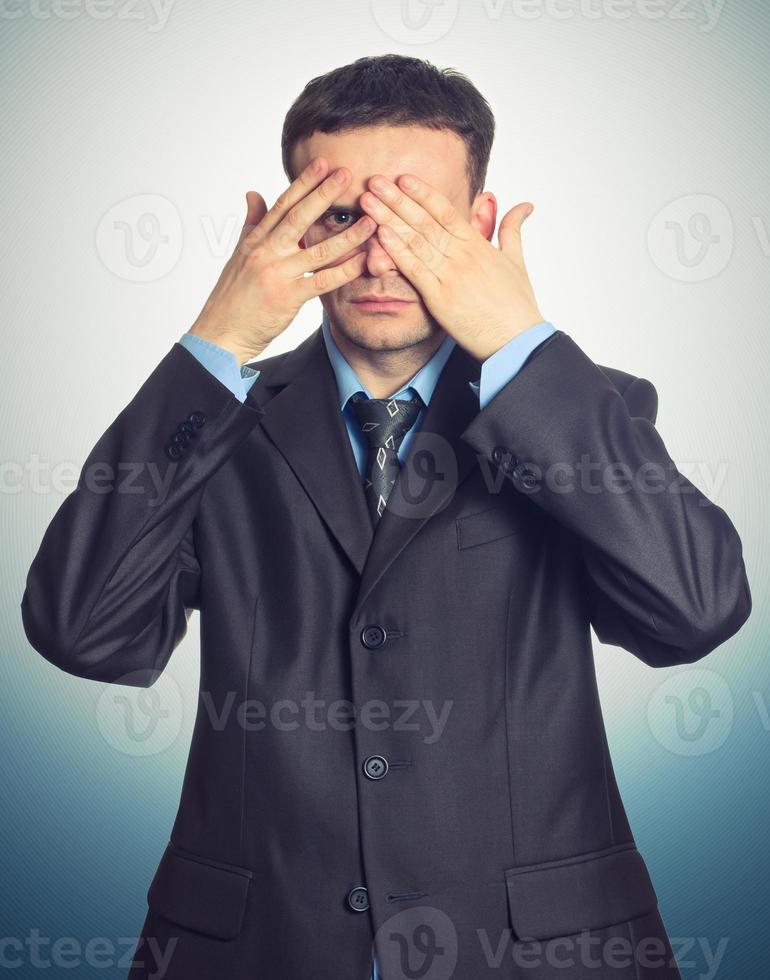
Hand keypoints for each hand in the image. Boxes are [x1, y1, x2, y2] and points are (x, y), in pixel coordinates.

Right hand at [188, 158, 375, 364]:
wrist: (222, 331)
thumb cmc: (233, 296)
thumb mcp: (239, 255)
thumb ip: (253, 223)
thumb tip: (254, 193)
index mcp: (256, 240)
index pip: (282, 205)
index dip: (303, 183)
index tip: (321, 163)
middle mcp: (266, 252)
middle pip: (299, 217)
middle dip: (324, 194)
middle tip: (346, 174)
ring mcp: (277, 274)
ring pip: (317, 250)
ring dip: (346, 235)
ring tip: (370, 220)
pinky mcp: (288, 298)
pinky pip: (322, 281)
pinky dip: (345, 271)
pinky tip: (363, 261)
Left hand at [360, 174, 543, 361]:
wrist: (516, 338)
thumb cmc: (517, 304)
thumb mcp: (517, 261)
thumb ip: (512, 230)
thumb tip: (524, 205)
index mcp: (478, 244)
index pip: (446, 212)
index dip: (423, 193)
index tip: (403, 178)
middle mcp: (462, 255)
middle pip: (424, 221)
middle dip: (397, 199)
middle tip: (374, 180)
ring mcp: (450, 275)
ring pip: (415, 241)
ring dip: (389, 219)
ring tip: (368, 202)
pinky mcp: (440, 298)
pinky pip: (415, 270)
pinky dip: (397, 251)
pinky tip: (380, 235)